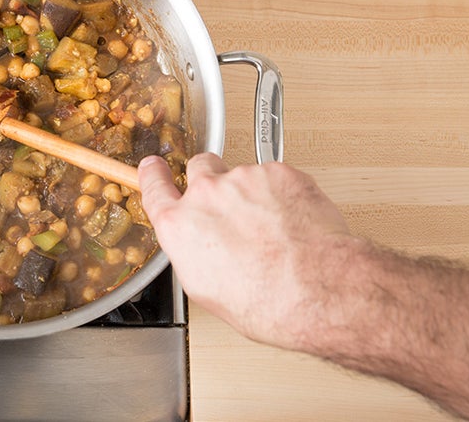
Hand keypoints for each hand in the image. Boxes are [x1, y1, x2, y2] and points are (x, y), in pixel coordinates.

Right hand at [139, 153, 354, 349]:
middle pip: (200, 167)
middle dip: (212, 180)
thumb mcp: (204, 288)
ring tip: (275, 229)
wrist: (315, 291)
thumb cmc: (265, 301)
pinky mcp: (278, 172)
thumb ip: (190, 250)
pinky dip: (283, 194)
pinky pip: (276, 177)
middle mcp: (205, 195)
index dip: (154, 175)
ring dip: (254, 194)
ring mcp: (242, 179)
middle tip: (233, 205)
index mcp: (180, 225)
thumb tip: (196, 243)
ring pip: (243, 175)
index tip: (155, 167)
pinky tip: (293, 222)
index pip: (154, 186)